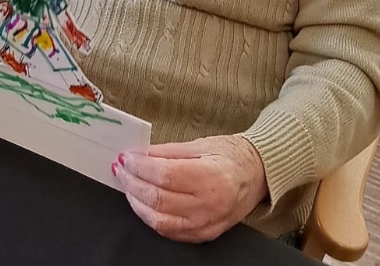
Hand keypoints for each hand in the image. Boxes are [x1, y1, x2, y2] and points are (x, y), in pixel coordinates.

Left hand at [112, 135, 267, 242]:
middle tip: (121, 169)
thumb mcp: (201, 144)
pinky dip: (151, 217)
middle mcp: (209, 204)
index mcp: (210, 176)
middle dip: (132, 183)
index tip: (126, 158)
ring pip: (159, 220)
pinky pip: (169, 231)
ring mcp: (206, 223)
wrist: (257, 175)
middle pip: (158, 198)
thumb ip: (167, 151)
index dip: (139, 167)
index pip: (164, 175)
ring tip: (128, 186)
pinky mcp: (204, 234)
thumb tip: (139, 154)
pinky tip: (143, 203)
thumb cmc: (232, 156)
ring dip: (136, 202)